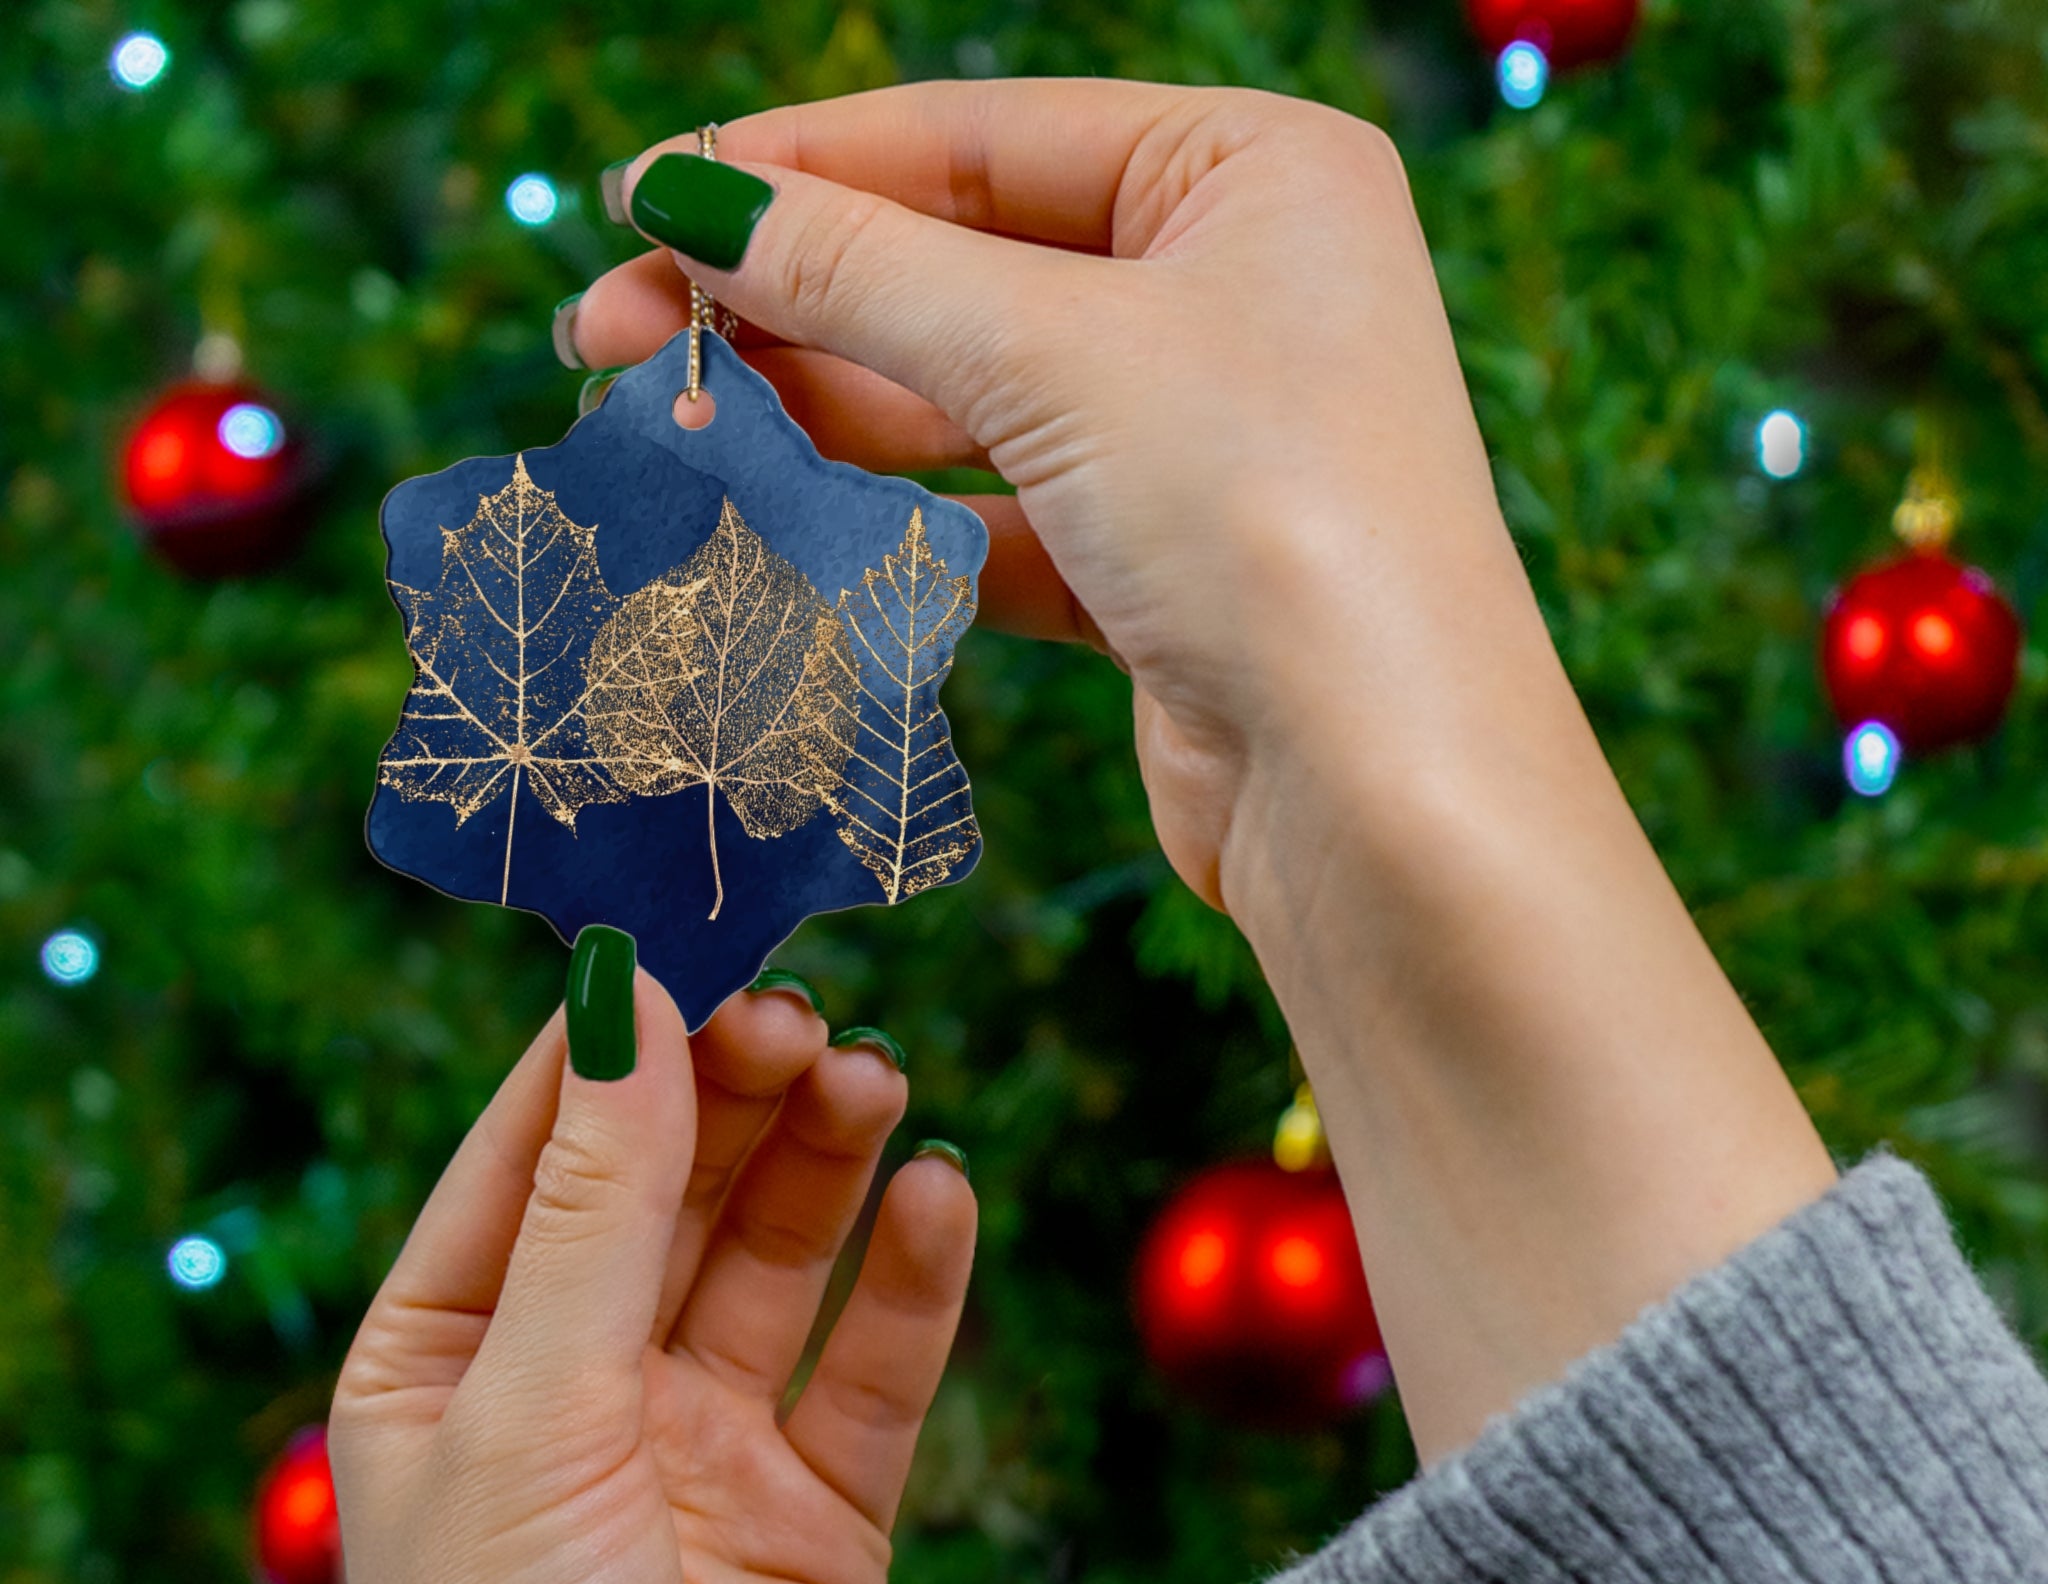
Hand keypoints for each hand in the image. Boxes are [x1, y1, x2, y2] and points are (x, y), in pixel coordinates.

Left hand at [331, 968, 973, 1583]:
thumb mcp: (530, 1417)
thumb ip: (592, 1209)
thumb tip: (624, 1001)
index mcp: (450, 1361)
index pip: (532, 1151)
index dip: (611, 1044)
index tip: (693, 938)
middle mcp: (577, 1390)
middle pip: (669, 1188)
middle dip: (735, 1094)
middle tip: (810, 1015)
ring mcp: (705, 1450)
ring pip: (777, 1256)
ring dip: (828, 1163)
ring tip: (879, 1078)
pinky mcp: (821, 1514)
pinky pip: (874, 1365)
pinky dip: (913, 1279)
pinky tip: (941, 1196)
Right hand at [572, 82, 1832, 1462]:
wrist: (1382, 794)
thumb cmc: (1269, 518)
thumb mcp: (1053, 356)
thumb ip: (861, 271)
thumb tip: (689, 196)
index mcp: (1251, 172)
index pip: (981, 136)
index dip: (799, 167)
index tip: (639, 200)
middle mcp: (1235, 290)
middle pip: (963, 267)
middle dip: (787, 300)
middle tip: (609, 335)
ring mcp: (1199, 438)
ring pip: (969, 401)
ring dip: (821, 411)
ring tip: (669, 423)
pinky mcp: (1160, 570)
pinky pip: (996, 517)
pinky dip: (893, 521)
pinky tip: (780, 521)